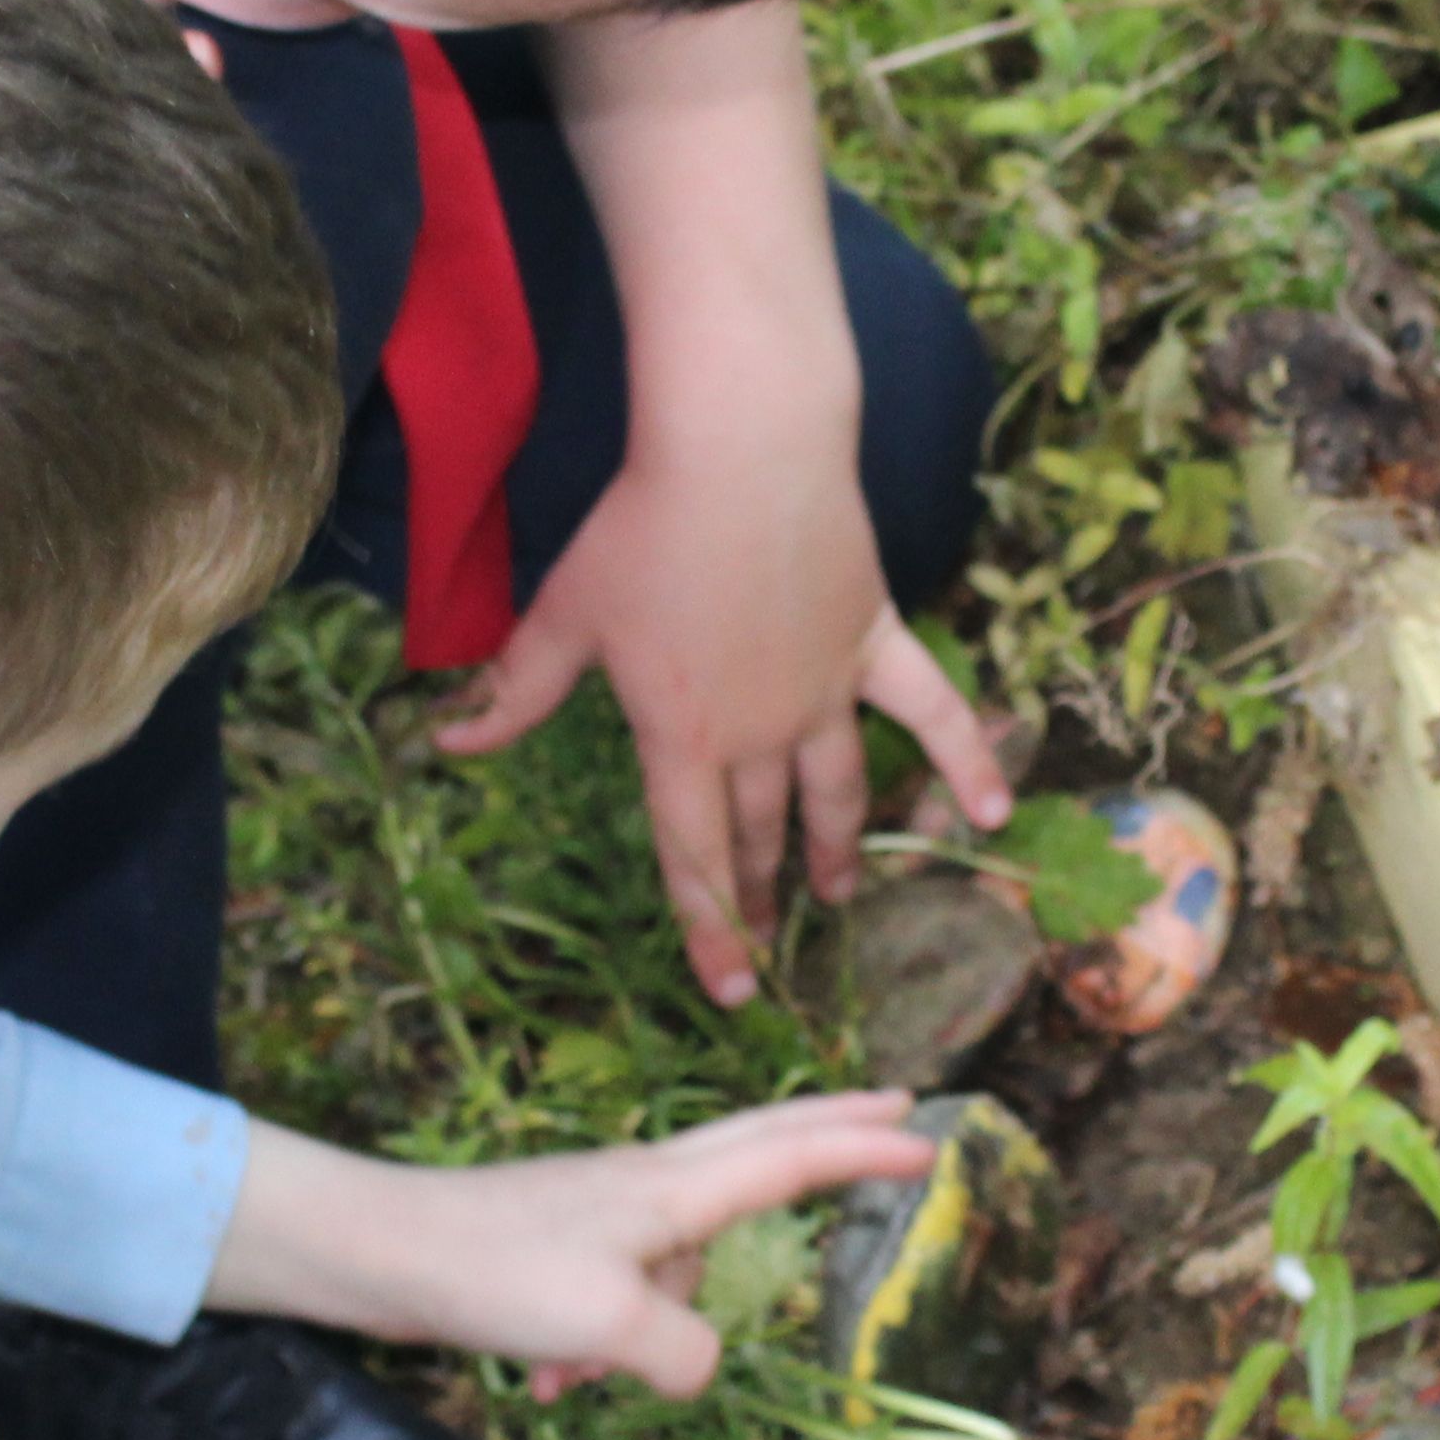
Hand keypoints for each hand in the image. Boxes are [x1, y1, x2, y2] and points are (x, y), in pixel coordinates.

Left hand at [211, 1094, 941, 1398]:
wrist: (377, 1254)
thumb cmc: (495, 1273)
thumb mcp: (611, 1325)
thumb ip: (685, 1350)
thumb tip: (701, 1367)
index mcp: (672, 1190)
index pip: (790, 1158)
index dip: (861, 1152)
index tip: (929, 1133)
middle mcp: (646, 1187)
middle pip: (757, 1150)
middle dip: (826, 1138)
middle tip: (892, 1113)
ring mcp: (601, 1212)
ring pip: (671, 1268)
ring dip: (646, 1334)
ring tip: (572, 1379)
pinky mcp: (558, 1247)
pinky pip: (614, 1302)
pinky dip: (595, 1348)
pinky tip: (546, 1383)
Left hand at [439, 438, 1006, 1008]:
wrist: (744, 450)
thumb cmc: (645, 527)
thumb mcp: (566, 614)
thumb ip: (516, 690)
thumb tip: (446, 738)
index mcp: (681, 737)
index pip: (691, 856)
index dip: (707, 929)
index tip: (729, 990)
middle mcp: (761, 733)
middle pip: (757, 832)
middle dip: (756, 895)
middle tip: (762, 939)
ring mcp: (826, 692)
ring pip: (833, 792)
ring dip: (833, 849)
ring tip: (836, 892)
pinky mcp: (874, 643)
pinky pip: (932, 714)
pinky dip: (966, 763)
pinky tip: (993, 816)